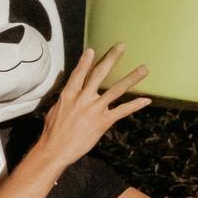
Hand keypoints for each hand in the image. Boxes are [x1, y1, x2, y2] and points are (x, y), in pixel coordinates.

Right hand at [35, 45, 149, 171]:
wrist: (54, 150)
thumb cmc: (52, 132)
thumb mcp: (55, 111)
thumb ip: (66, 100)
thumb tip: (70, 95)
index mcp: (69, 95)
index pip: (79, 74)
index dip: (86, 61)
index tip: (92, 50)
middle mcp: (83, 98)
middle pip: (99, 74)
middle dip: (111, 59)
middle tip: (121, 47)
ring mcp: (94, 109)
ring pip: (115, 90)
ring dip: (131, 78)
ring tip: (143, 69)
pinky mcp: (103, 121)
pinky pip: (122, 111)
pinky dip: (134, 105)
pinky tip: (146, 100)